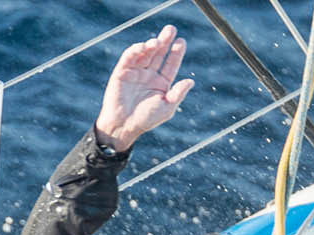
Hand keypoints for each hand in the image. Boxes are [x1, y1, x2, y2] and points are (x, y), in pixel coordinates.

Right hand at [95, 25, 193, 152]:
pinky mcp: (122, 72)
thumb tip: (191, 81)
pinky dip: (135, 50)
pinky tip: (143, 47)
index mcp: (161, 83)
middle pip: (158, 54)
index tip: (181, 41)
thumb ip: (178, 93)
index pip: (170, 64)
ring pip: (145, 53)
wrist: (123, 125)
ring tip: (157, 42)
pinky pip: (129, 57)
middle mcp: (149, 75)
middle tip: (171, 29)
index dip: (176, 52)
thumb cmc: (146, 119)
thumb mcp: (166, 107)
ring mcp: (136, 72)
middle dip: (165, 41)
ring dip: (151, 45)